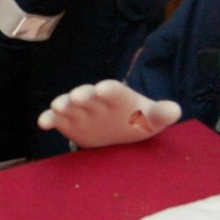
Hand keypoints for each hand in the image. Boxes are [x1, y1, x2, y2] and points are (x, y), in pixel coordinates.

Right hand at [37, 78, 180, 147]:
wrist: (120, 130)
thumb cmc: (138, 120)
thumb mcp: (152, 118)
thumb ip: (162, 113)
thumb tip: (176, 110)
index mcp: (117, 96)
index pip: (114, 90)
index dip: (109, 89)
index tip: (103, 89)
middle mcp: (96, 100)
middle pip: (88, 95)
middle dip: (83, 94)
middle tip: (78, 96)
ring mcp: (80, 110)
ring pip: (69, 105)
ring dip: (63, 105)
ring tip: (57, 107)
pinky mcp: (68, 122)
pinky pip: (57, 120)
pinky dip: (49, 119)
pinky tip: (43, 124)